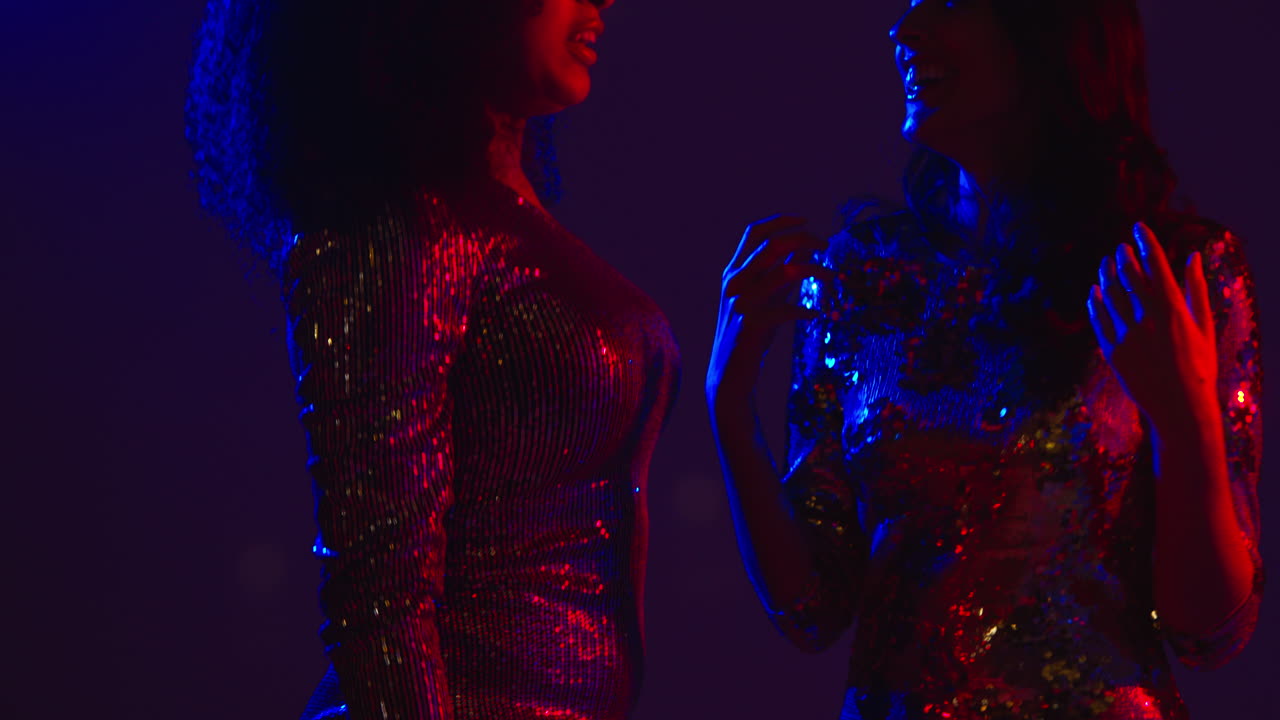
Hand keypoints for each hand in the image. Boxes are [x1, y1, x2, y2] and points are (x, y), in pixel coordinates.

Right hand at [706, 215, 834, 412]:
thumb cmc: (751, 334)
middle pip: (771, 245)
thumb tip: (804, 249)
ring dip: (814, 269)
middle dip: (803, 239)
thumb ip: (780, 274)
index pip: (754, 233)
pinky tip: (816, 315)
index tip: (806, 221)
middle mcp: (734, 283)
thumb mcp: (766, 298)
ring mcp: (741, 303)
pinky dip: (806, 309)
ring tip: (832, 276)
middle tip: (826, 246)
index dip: (780, 222)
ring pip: (783, 271)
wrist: (729, 374)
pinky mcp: (751, 325)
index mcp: (734, 272)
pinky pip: (787, 309)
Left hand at [1087, 222, 1219, 433]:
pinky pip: (1097, 319)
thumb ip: (1196, 289)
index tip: (1138, 227)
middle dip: (1123, 257)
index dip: (1146, 242)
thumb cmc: (1198, 365)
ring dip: (1105, 275)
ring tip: (1105, 264)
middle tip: (1120, 248)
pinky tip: (1093, 291)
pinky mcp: (1111, 350)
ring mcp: (1126, 334)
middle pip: (1128, 276)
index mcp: (1174, 309)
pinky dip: (1094, 301)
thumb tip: (1193, 256)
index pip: (1156, 265)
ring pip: (1109, 294)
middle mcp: (1147, 318)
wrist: (1180, 406)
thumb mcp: (1204, 325)